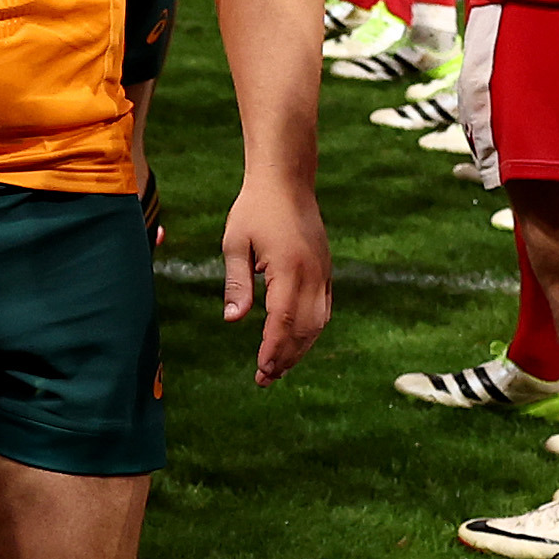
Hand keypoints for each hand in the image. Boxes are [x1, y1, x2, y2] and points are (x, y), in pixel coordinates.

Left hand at [219, 169, 330, 384]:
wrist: (286, 180)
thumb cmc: (254, 208)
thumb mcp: (235, 243)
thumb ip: (237, 284)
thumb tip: (233, 320)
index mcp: (288, 268)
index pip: (282, 321)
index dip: (273, 349)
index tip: (261, 370)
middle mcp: (312, 274)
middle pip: (304, 329)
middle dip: (286, 357)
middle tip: (266, 378)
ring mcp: (323, 272)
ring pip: (318, 322)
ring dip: (300, 348)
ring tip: (279, 367)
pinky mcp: (325, 269)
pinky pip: (324, 308)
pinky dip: (311, 330)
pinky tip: (297, 341)